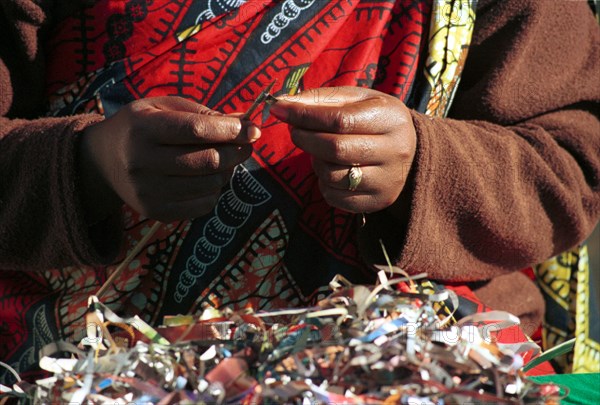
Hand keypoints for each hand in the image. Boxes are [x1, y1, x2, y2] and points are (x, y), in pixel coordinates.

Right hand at [79, 97, 259, 222]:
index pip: (196, 130)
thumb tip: (243, 123)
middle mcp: (141, 161)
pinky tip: (208, 178)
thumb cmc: (141, 127)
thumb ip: (201, 113)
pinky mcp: (155, 212)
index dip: (230, 130)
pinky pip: (202, 206)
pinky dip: (214, 191)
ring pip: (209, 184)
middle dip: (236, 152)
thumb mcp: (162, 107)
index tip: (253, 129)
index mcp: (142, 128)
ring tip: (226, 160)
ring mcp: (147, 191)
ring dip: (228, 172)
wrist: (102, 162)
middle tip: (247, 145)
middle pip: (207, 161)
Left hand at [269, 87, 415, 212]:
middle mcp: (394, 151)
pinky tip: (330, 170)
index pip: (340, 119)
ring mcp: (386, 180)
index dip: (305, 115)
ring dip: (315, 162)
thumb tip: (284, 103)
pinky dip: (323, 183)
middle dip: (305, 139)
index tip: (280, 109)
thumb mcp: (358, 100)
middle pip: (335, 149)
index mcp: (390, 118)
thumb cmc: (375, 121)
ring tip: (319, 151)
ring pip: (332, 175)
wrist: (411, 155)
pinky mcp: (376, 201)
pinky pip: (334, 197)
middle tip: (295, 132)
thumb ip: (323, 99)